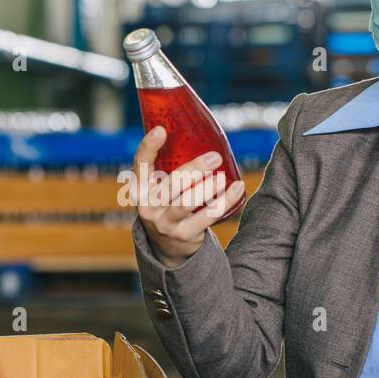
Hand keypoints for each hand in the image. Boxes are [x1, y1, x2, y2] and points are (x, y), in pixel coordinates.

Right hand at [133, 126, 246, 268]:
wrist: (168, 247)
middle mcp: (148, 206)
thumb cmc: (167, 205)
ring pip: (186, 203)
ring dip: (208, 189)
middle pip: (171, 184)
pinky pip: (207, 216)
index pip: (140, 165)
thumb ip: (169, 168)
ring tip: (223, 177)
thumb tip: (199, 131)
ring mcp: (165, 223)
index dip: (148, 147)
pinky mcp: (184, 235)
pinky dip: (225, 201)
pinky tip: (238, 189)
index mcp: (140, 189)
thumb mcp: (158, 189)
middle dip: (194, 169)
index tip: (161, 130)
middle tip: (215, 157)